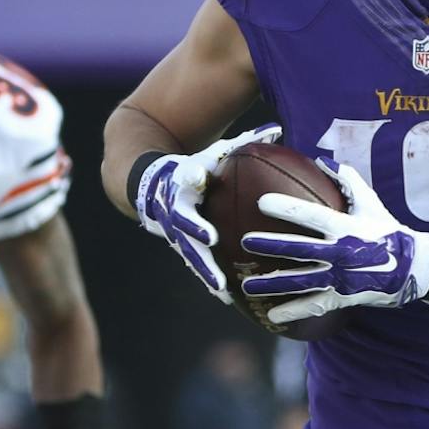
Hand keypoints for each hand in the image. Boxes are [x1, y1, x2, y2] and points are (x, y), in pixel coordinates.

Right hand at [133, 124, 281, 301]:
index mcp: (184, 181)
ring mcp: (175, 231)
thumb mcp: (213, 153)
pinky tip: (227, 299)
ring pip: (189, 251)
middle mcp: (175, 208)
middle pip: (183, 220)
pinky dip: (210, 280)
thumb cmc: (195, 167)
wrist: (152, 186)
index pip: (185, 175)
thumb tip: (276, 129)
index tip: (199, 178)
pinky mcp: (181, 247)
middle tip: (209, 239)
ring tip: (220, 286)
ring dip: (203, 268)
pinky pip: (196, 265)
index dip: (192, 176)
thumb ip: (241, 143)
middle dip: (194, 230)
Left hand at [238, 162, 428, 325]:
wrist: (413, 267)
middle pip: (298, 249)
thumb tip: (325, 161)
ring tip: (248, 285)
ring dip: (272, 283)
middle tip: (244, 241)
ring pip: (300, 281)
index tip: (261, 202)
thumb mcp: (370, 203)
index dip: (286, 208)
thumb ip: (348, 182)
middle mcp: (339, 252)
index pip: (310, 215)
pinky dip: (293, 310)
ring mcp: (339, 277)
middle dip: (269, 245)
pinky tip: (272, 315)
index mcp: (344, 227)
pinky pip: (314, 305)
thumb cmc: (387, 231)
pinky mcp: (342, 297)